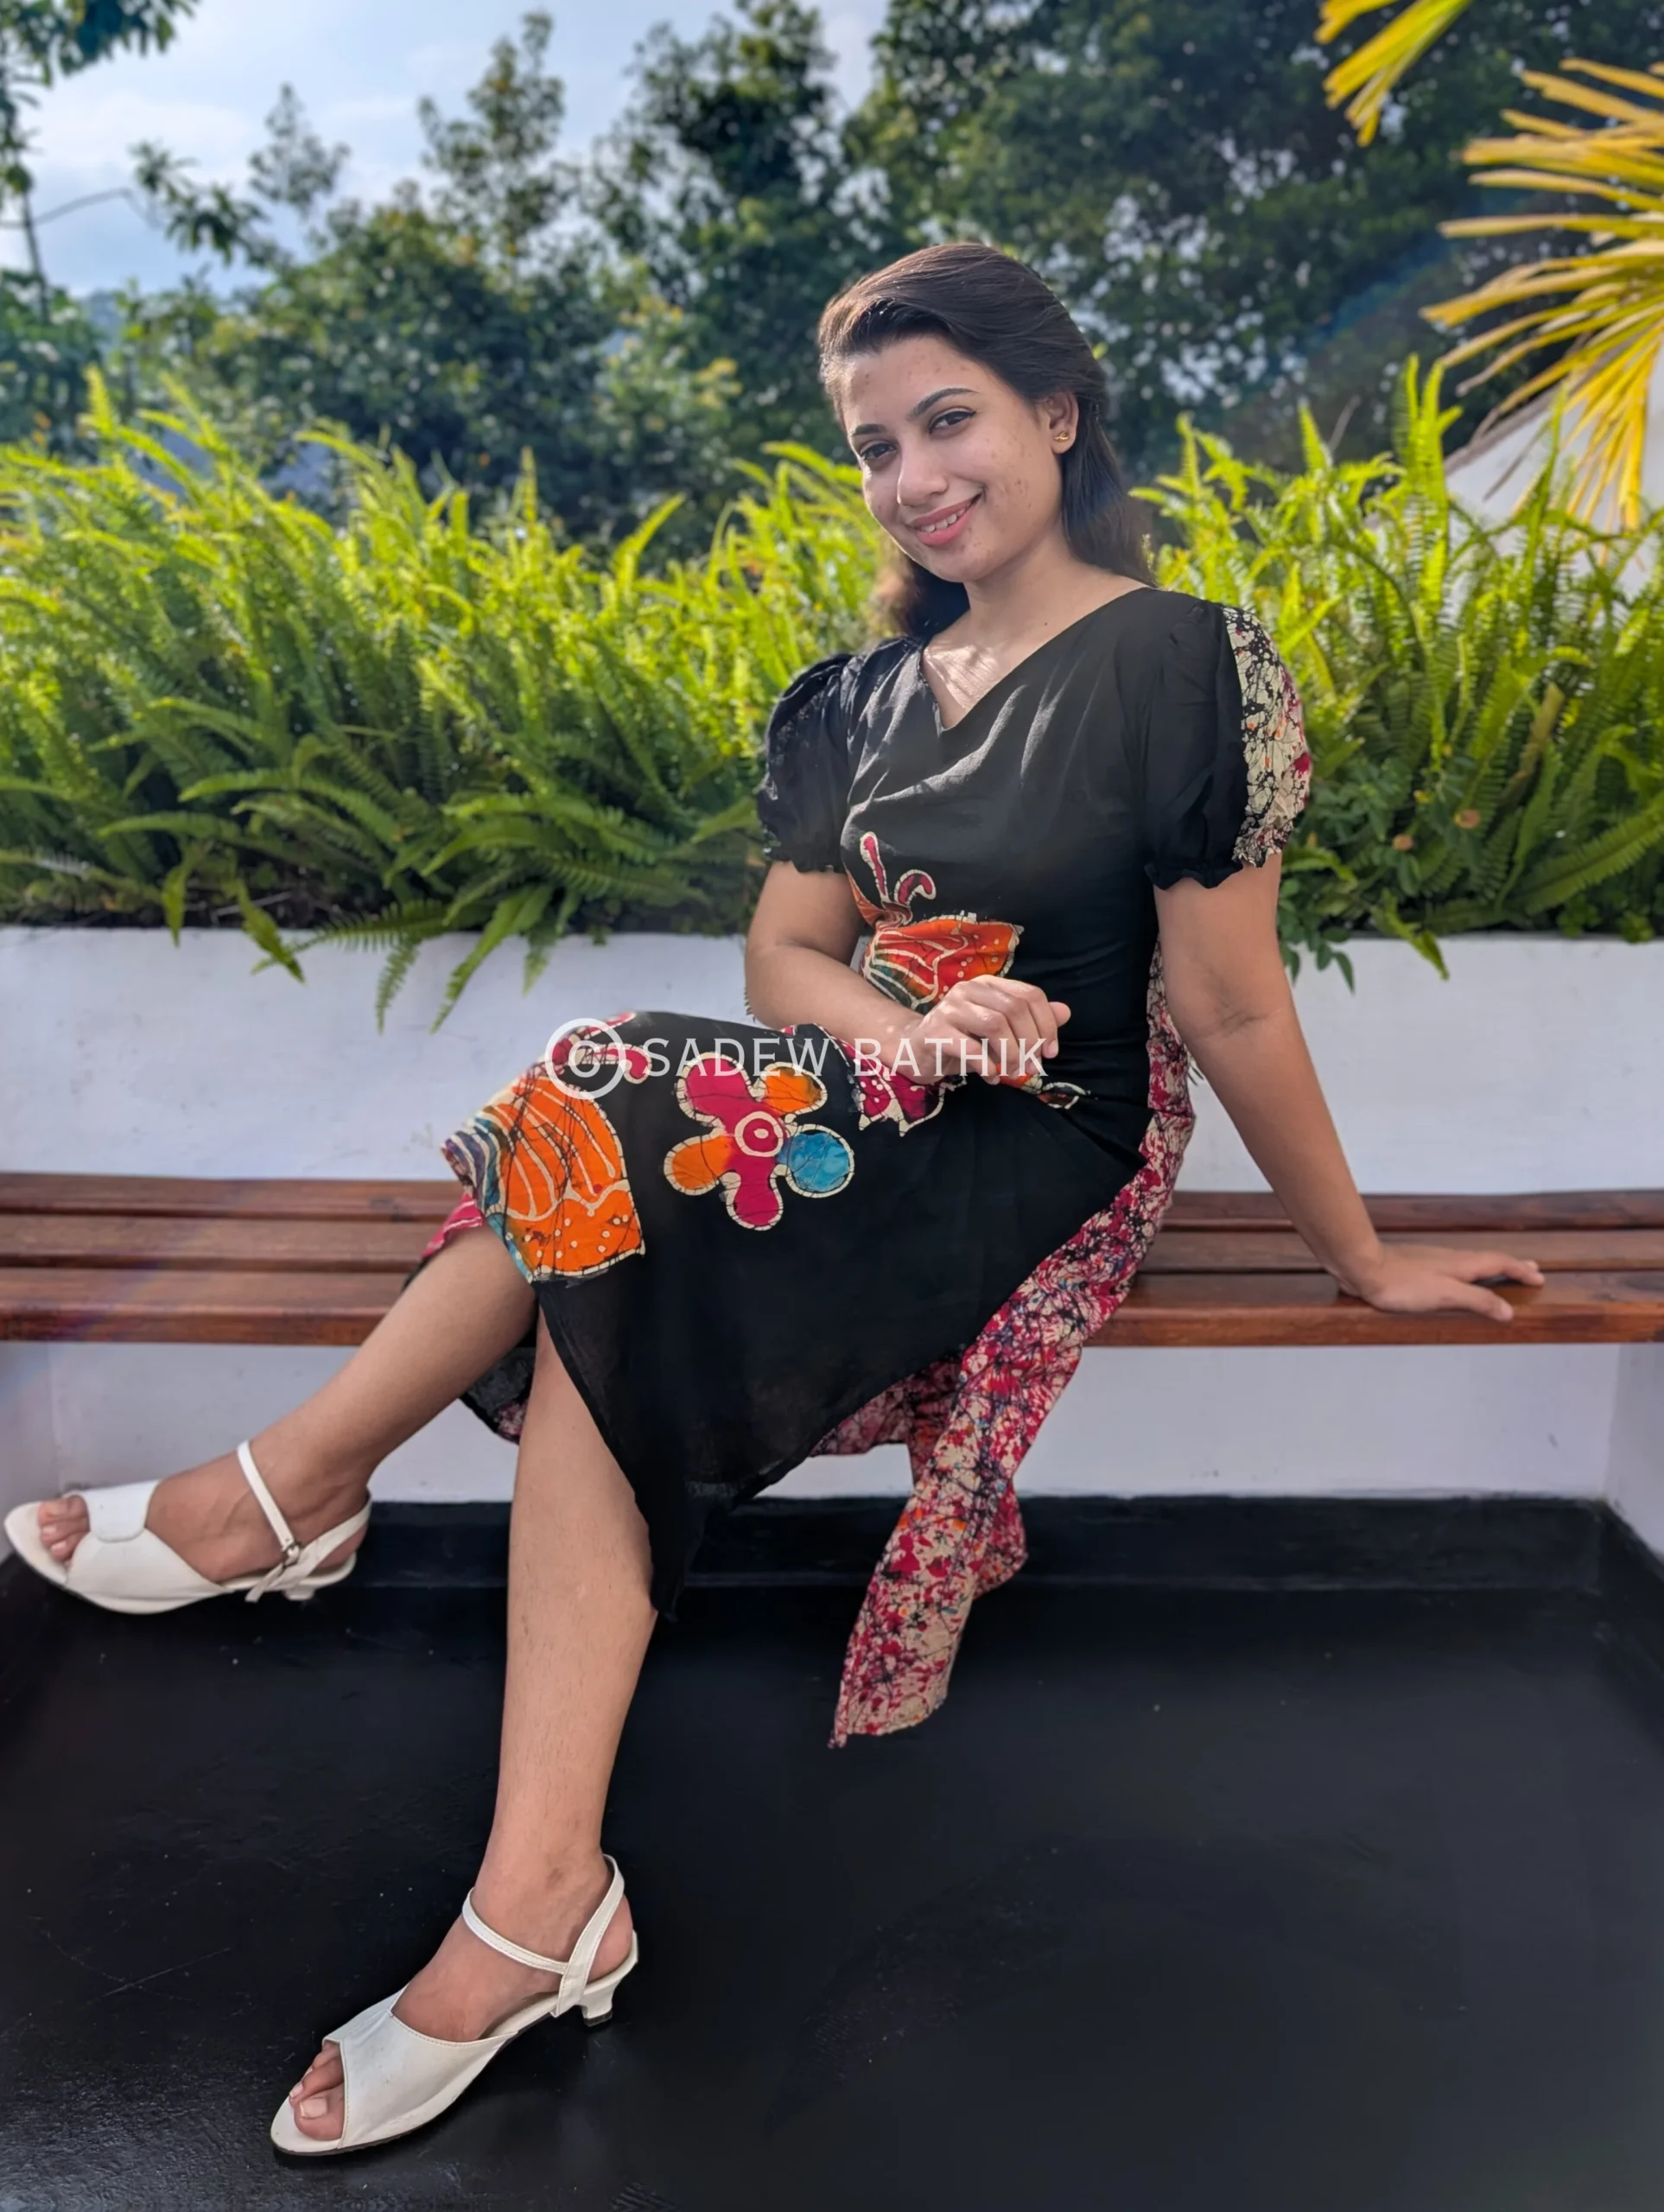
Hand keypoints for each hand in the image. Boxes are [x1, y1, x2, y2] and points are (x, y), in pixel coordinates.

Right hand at [898, 977, 1071, 1085]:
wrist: (917, 1050)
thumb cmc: (963, 1039)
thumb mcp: (1001, 1031)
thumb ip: (1031, 1020)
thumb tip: (1066, 1012)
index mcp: (989, 985)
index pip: (1030, 995)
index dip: (1047, 1024)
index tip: (1050, 1051)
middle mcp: (969, 990)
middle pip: (1014, 1009)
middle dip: (1030, 1041)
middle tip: (1031, 1067)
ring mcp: (950, 1009)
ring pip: (995, 1025)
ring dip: (1011, 1054)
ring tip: (1013, 1073)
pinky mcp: (935, 1032)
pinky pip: (969, 1048)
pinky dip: (987, 1066)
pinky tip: (992, 1077)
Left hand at [1344, 1242, 1545, 1322]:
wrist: (1363, 1267)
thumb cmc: (1402, 1283)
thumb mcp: (1446, 1295)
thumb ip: (1477, 1301)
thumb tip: (1508, 1311)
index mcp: (1462, 1264)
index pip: (1500, 1263)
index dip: (1520, 1271)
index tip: (1539, 1278)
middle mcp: (1451, 1259)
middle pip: (1488, 1260)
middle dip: (1511, 1266)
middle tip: (1530, 1269)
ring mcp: (1433, 1261)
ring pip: (1470, 1263)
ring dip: (1490, 1268)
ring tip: (1500, 1274)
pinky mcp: (1417, 1267)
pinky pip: (1453, 1268)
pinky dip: (1468, 1272)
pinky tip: (1458, 1279)